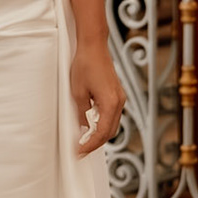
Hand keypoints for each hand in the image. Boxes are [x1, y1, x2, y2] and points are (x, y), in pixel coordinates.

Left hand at [68, 42, 125, 156]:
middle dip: (96, 142)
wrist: (93, 46)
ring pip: (112, 124)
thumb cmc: (85, 65)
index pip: (102, 133)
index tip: (79, 152)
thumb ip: (81, 113)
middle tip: (80, 149)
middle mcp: (119, 102)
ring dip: (99, 133)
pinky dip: (102, 122)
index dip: (90, 145)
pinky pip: (112, 114)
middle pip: (110, 132)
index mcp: (110, 104)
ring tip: (84, 138)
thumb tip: (83, 127)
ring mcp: (120, 98)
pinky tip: (90, 123)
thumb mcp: (77, 92)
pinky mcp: (117, 93)